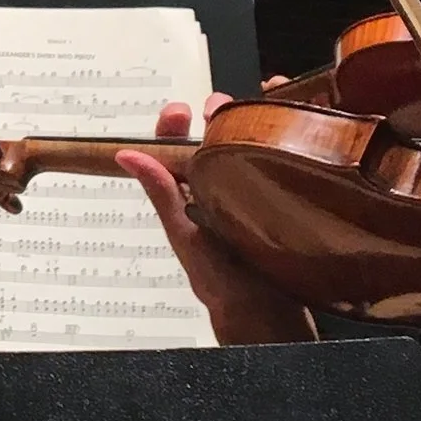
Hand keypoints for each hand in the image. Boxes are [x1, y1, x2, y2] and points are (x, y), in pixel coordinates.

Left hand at [113, 99, 313, 345]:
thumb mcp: (187, 232)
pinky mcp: (276, 209)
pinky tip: (295, 133)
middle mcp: (215, 198)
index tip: (181, 110)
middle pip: (213, 147)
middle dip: (218, 119)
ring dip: (252, 128)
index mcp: (187, 199)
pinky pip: (274, 172)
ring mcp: (246, 203)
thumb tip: (126, 156)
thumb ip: (162, 194)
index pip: (173, 154)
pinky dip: (280, 149)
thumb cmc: (222, 281)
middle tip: (222, 106)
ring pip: (244, 156)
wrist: (267, 317)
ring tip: (263, 103)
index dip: (173, 129)